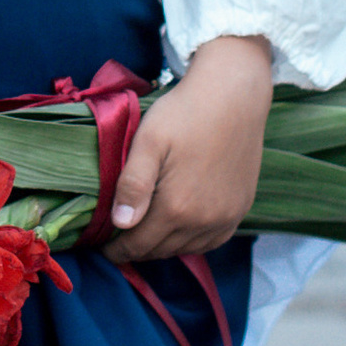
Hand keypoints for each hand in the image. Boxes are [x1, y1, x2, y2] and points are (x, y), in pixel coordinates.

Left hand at [105, 35, 273, 265]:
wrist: (233, 95)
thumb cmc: (184, 113)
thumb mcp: (148, 141)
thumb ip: (133, 184)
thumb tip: (120, 224)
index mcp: (176, 207)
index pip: (138, 246)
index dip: (117, 250)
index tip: (104, 247)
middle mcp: (204, 221)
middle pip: (161, 250)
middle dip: (137, 248)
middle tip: (120, 239)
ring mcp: (226, 217)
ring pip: (186, 249)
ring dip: (163, 246)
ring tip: (146, 232)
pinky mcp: (241, 208)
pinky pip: (211, 241)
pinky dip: (192, 241)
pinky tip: (180, 228)